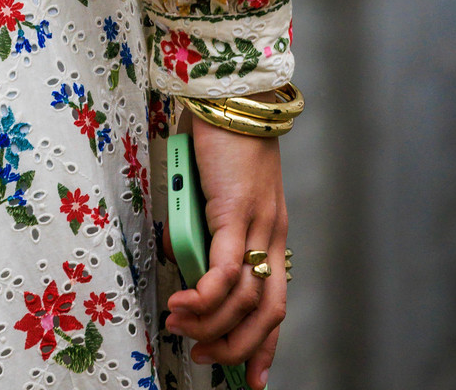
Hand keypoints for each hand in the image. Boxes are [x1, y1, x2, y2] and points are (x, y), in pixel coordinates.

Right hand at [164, 113, 287, 388]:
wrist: (232, 93)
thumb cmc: (220, 134)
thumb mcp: (212, 191)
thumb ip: (202, 225)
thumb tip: (181, 256)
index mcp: (271, 230)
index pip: (274, 300)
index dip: (264, 342)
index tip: (252, 375)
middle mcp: (272, 233)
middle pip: (266, 311)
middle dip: (238, 346)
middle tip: (205, 356)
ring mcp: (258, 223)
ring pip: (244, 296)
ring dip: (211, 322)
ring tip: (181, 325)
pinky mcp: (236, 210)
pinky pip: (226, 267)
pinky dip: (207, 293)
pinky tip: (186, 302)